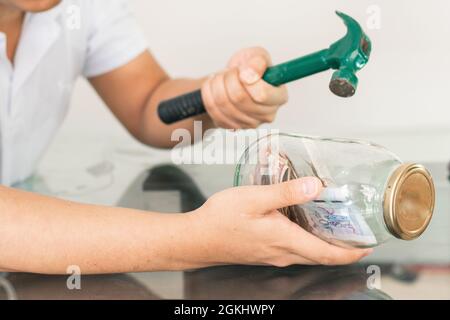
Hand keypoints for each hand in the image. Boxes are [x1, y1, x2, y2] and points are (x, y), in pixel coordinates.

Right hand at [191, 177, 372, 266]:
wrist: (197, 239)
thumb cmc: (221, 220)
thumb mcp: (254, 199)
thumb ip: (286, 192)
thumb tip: (315, 186)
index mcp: (285, 240)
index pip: (328, 254)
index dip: (352, 251)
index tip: (369, 243)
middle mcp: (282, 253)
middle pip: (321, 257)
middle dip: (343, 249)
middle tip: (356, 233)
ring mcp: (273, 255)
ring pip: (308, 254)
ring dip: (325, 245)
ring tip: (334, 226)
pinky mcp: (264, 252)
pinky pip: (294, 250)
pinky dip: (307, 241)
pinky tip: (301, 224)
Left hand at [201, 47, 287, 128]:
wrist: (232, 80)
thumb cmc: (248, 68)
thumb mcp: (256, 55)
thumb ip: (257, 61)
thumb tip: (249, 75)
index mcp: (279, 96)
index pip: (262, 94)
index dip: (246, 80)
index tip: (242, 70)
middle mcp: (268, 114)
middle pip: (239, 98)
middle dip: (228, 79)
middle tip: (229, 72)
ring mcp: (250, 124)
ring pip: (224, 104)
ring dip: (217, 85)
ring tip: (220, 78)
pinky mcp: (232, 127)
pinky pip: (214, 110)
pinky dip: (209, 95)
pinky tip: (214, 88)